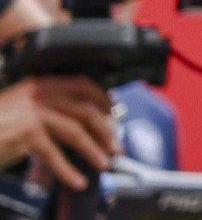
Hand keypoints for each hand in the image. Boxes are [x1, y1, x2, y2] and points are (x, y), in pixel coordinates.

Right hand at [0, 75, 115, 190]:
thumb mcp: (22, 112)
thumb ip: (49, 112)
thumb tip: (83, 126)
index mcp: (39, 84)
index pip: (82, 84)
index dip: (103, 100)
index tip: (114, 116)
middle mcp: (37, 94)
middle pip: (85, 109)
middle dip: (106, 129)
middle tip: (115, 147)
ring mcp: (31, 112)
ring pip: (76, 131)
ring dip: (93, 150)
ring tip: (104, 164)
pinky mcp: (25, 133)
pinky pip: (55, 154)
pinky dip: (69, 170)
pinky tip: (77, 180)